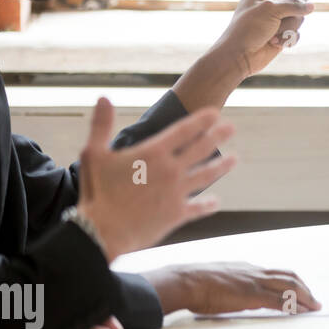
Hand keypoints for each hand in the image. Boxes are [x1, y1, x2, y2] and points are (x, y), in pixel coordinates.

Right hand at [76, 98, 237, 259]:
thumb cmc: (96, 192)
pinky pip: (198, 207)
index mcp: (153, 153)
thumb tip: (104, 97)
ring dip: (221, 166)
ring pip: (206, 175)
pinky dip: (208, 205)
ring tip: (234, 159)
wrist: (102, 232)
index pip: (184, 131)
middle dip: (218, 136)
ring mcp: (177, 192)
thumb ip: (101, 125)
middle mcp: (171, 170)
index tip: (215, 113)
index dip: (201, 120)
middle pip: (201, 149)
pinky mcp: (177, 214)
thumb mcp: (94, 154)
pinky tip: (216, 202)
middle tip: (231, 128)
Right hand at [145, 262, 321, 315]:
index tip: (301, 291)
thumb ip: (232, 284)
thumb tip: (236, 294)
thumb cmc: (195, 283)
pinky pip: (278, 300)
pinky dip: (292, 306)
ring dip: (305, 297)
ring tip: (314, 307)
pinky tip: (299, 312)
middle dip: (306, 289)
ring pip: (289, 286)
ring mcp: (254, 282)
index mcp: (247, 268)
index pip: (277, 273)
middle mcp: (255, 272)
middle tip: (314, 300)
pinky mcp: (251, 295)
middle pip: (290, 277)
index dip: (292, 282)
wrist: (185, 281)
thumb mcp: (219, 278)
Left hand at [212, 0, 317, 80]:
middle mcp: (271, 3)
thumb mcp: (271, 9)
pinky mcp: (282, 34)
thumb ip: (294, 4)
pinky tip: (276, 43)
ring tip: (274, 35)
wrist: (240, 56)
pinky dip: (289, 38)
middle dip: (294, 10)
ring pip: (300, 17)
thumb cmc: (248, 28)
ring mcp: (277, 19)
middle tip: (281, 18)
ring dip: (289, 27)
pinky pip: (297, 32)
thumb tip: (312, 6)